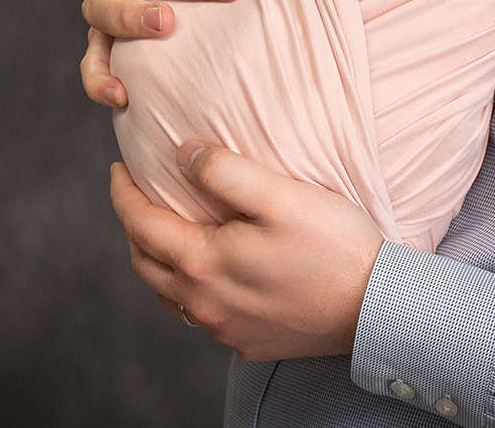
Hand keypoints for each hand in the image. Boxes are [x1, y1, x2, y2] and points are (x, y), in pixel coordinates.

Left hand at [110, 144, 385, 360]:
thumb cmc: (333, 248)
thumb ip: (225, 171)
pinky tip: (211, 272)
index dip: (123, 194)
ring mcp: (225, 329)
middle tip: (137, 196)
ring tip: (168, 231)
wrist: (375, 309)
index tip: (119, 168)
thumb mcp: (281, 195)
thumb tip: (182, 153)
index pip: (140, 225)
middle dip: (134, 226)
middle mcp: (204, 304)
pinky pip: (202, 314)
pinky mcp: (249, 341)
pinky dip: (190, 287)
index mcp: (203, 264)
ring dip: (158, 261)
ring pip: (170, 294)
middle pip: (145, 263)